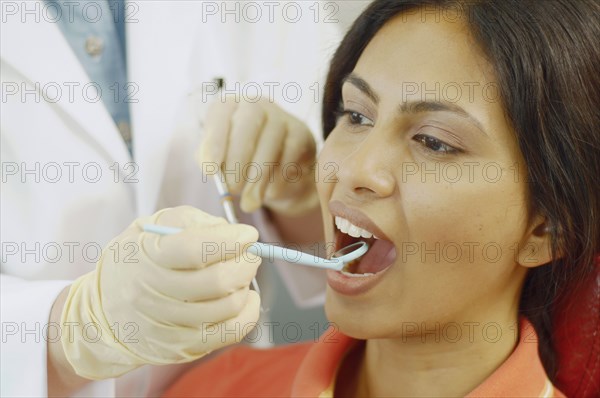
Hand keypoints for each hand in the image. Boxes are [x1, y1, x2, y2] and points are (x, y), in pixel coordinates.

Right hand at [59, 206, 260, 379]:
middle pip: (218, 281)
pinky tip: (245, 297)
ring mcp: (169, 324)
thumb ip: (189, 220)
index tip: (248, 234)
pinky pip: (231, 332)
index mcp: (146, 257)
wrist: (102, 317)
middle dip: (246, 263)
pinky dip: (249, 312)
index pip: (195, 250)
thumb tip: (231, 231)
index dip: (230, 240)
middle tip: (250, 253)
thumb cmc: (133, 263)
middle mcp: (154, 293)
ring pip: (229, 306)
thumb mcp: (148, 228)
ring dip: (245, 285)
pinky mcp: (183, 347)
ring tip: (240, 273)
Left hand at [199, 98, 318, 216]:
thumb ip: (212, 163)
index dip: (215, 141)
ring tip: (250, 202)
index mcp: (229, 106)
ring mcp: (281, 116)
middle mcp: (254, 104)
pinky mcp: (301, 133)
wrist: (278, 172)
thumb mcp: (220, 161)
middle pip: (249, 121)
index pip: (220, 114)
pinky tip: (271, 192)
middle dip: (239, 158)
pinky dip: (279, 177)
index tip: (211, 170)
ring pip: (271, 140)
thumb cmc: (240, 163)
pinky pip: (291, 153)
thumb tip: (212, 171)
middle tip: (233, 188)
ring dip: (259, 175)